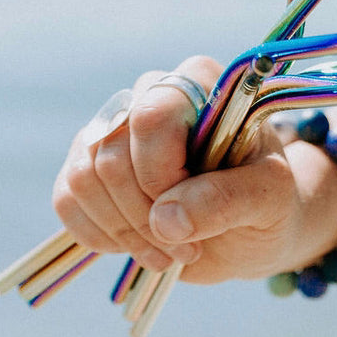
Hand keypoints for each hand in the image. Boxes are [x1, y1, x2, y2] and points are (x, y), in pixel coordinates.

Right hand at [52, 57, 336, 283]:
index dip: (160, 174)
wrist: (252, 229)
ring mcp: (114, 130)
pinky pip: (67, 200)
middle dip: (146, 216)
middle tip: (189, 246)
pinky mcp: (90, 168)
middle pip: (111, 154)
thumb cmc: (268, 202)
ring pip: (83, 178)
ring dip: (125, 232)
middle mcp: (151, 95)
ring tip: (171, 252)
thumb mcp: (269, 199)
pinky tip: (141, 248)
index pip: (152, 116)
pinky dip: (101, 237)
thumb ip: (226, 199)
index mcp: (200, 84)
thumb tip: (165, 219)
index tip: (195, 213)